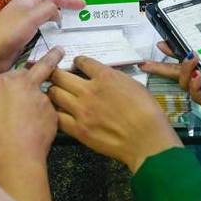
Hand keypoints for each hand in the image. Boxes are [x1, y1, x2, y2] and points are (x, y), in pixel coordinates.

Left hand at [0, 0, 84, 74]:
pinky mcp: (22, 37)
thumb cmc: (9, 32)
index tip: (84, 4)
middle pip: (50, 5)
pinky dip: (51, 32)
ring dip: (58, 20)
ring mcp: (24, 23)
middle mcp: (26, 9)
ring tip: (72, 25)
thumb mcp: (31, 17)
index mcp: (28, 0)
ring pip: (46, 19)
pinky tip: (57, 39)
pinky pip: (42, 31)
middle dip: (65, 7)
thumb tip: (58, 13)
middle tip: (80, 13)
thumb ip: (48, 10)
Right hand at [0, 47, 63, 165]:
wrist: (7, 157)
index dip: (20, 78)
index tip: (24, 77)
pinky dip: (47, 122)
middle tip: (59, 51)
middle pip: (41, 65)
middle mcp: (22, 84)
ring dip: (48, 97)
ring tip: (50, 100)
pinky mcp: (52, 113)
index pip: (16, 73)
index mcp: (1, 82)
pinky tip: (38, 133)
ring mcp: (40, 97)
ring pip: (48, 92)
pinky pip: (51, 115)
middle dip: (51, 58)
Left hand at [48, 56, 181, 172]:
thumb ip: (114, 78)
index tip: (76, 62)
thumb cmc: (147, 112)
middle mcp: (89, 90)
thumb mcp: (133, 84)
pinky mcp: (78, 129)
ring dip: (53, 90)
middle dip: (57, 73)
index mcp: (105, 76)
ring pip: (54, 94)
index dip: (77, 61)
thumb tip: (103, 77)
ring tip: (55, 91)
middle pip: (60, 75)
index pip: (82, 62)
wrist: (147, 139)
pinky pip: (58, 117)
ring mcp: (81, 110)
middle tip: (57, 74)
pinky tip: (60, 111)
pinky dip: (57, 112)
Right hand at [139, 22, 200, 123]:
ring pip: (186, 82)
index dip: (177, 46)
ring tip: (191, 57)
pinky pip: (199, 97)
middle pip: (181, 70)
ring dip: (182, 69)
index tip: (166, 35)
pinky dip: (194, 86)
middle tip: (158, 48)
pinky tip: (197, 76)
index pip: (194, 53)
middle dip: (164, 61)